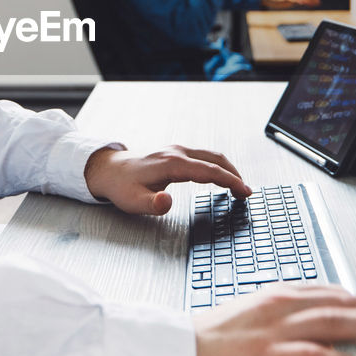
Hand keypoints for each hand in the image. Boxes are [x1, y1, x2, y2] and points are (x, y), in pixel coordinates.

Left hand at [83, 145, 250, 214]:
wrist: (108, 169)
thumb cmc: (121, 186)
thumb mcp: (133, 202)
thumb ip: (152, 205)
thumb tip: (167, 202)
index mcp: (172, 164)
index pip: (209, 171)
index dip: (230, 181)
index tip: (244, 192)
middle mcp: (177, 153)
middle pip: (215, 159)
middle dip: (235, 175)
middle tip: (247, 192)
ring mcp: (177, 150)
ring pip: (211, 155)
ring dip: (228, 169)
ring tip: (238, 186)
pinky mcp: (175, 153)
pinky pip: (203, 156)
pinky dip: (217, 166)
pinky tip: (220, 176)